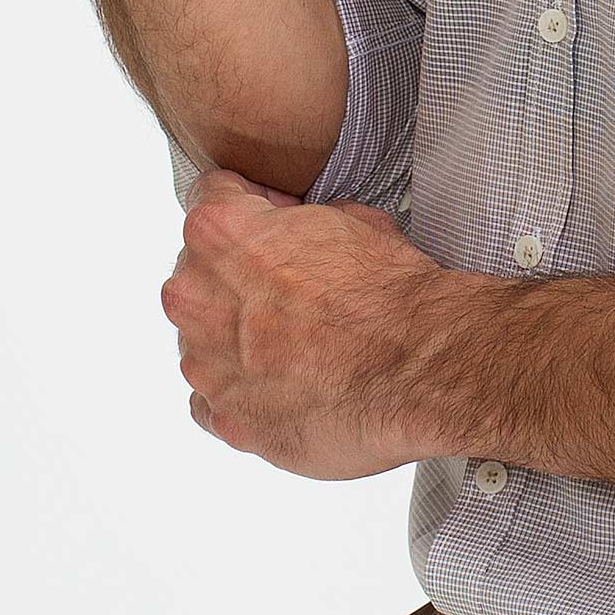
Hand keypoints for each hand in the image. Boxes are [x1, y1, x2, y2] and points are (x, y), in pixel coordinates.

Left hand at [162, 171, 446, 480]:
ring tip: (298, 345)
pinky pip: (211, 399)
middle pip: (197, 272)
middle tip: (295, 288)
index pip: (210, 196)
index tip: (275, 220)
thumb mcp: (354, 219)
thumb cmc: (389, 296)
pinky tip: (286, 384)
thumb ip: (302, 222)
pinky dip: (241, 391)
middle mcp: (196, 297)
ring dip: (237, 338)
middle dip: (237, 276)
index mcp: (221, 234)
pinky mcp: (225, 419)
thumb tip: (303, 231)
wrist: (417, 368)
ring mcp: (205, 364)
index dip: (254, 205)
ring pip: (202, 339)